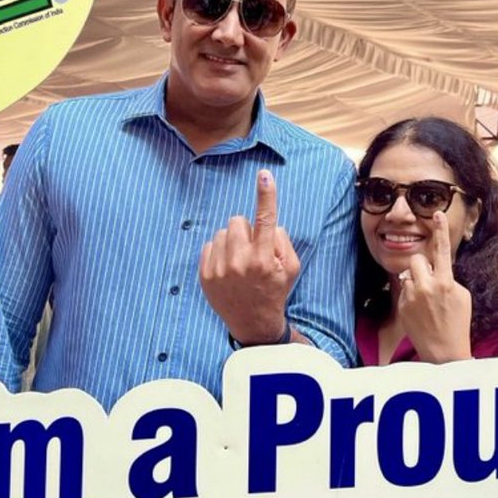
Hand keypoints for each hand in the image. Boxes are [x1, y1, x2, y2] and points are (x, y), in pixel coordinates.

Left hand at [199, 170, 299, 344]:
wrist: (253, 323)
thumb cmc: (275, 290)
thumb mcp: (291, 267)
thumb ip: (282, 241)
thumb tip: (266, 222)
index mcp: (265, 259)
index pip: (266, 220)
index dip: (266, 195)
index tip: (264, 175)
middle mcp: (241, 263)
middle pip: (237, 220)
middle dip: (246, 230)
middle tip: (253, 249)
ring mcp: (220, 269)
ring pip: (222, 232)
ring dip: (232, 241)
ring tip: (240, 261)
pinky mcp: (205, 275)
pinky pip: (210, 244)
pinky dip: (219, 251)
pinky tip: (227, 268)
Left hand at [397, 213, 472, 362]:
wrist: (443, 350)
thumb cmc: (457, 321)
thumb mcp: (461, 295)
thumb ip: (448, 278)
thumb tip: (437, 268)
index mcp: (446, 282)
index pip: (442, 250)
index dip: (440, 230)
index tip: (437, 213)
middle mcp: (426, 287)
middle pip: (416, 260)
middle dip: (422, 267)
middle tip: (430, 281)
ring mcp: (412, 297)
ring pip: (408, 276)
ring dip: (415, 282)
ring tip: (426, 300)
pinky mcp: (402, 306)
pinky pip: (404, 290)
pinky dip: (410, 296)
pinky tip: (420, 311)